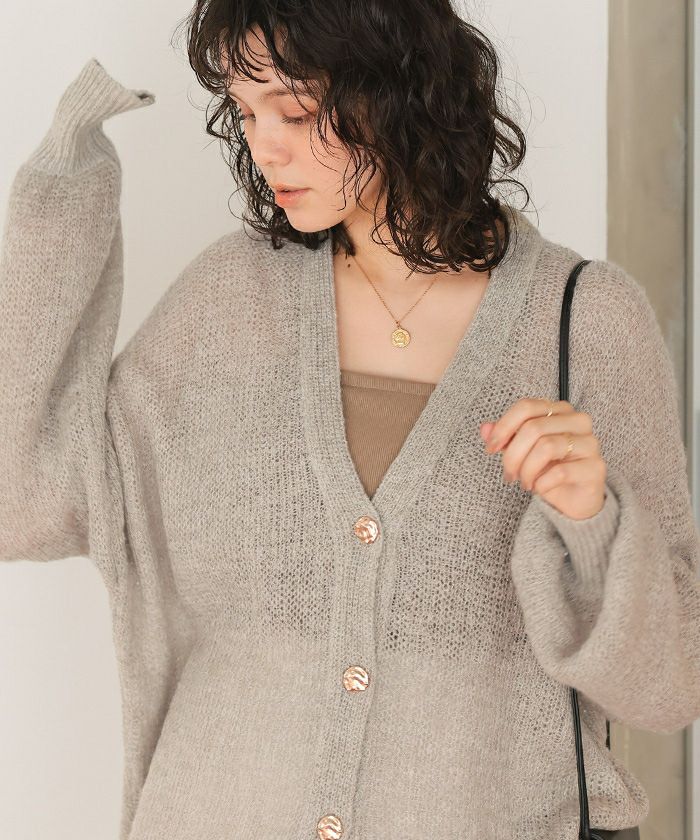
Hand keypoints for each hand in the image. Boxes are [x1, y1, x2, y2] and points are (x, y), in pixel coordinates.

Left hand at [480, 398, 606, 519]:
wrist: (575, 500)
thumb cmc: (548, 470)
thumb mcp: (521, 453)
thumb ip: (504, 438)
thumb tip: (485, 429)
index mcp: (559, 410)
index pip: (526, 406)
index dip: (503, 427)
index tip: (490, 449)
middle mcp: (578, 421)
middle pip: (533, 428)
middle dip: (513, 455)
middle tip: (509, 474)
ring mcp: (590, 443)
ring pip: (546, 447)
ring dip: (527, 470)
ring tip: (524, 482)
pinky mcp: (595, 467)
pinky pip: (560, 472)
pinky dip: (542, 483)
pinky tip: (539, 488)